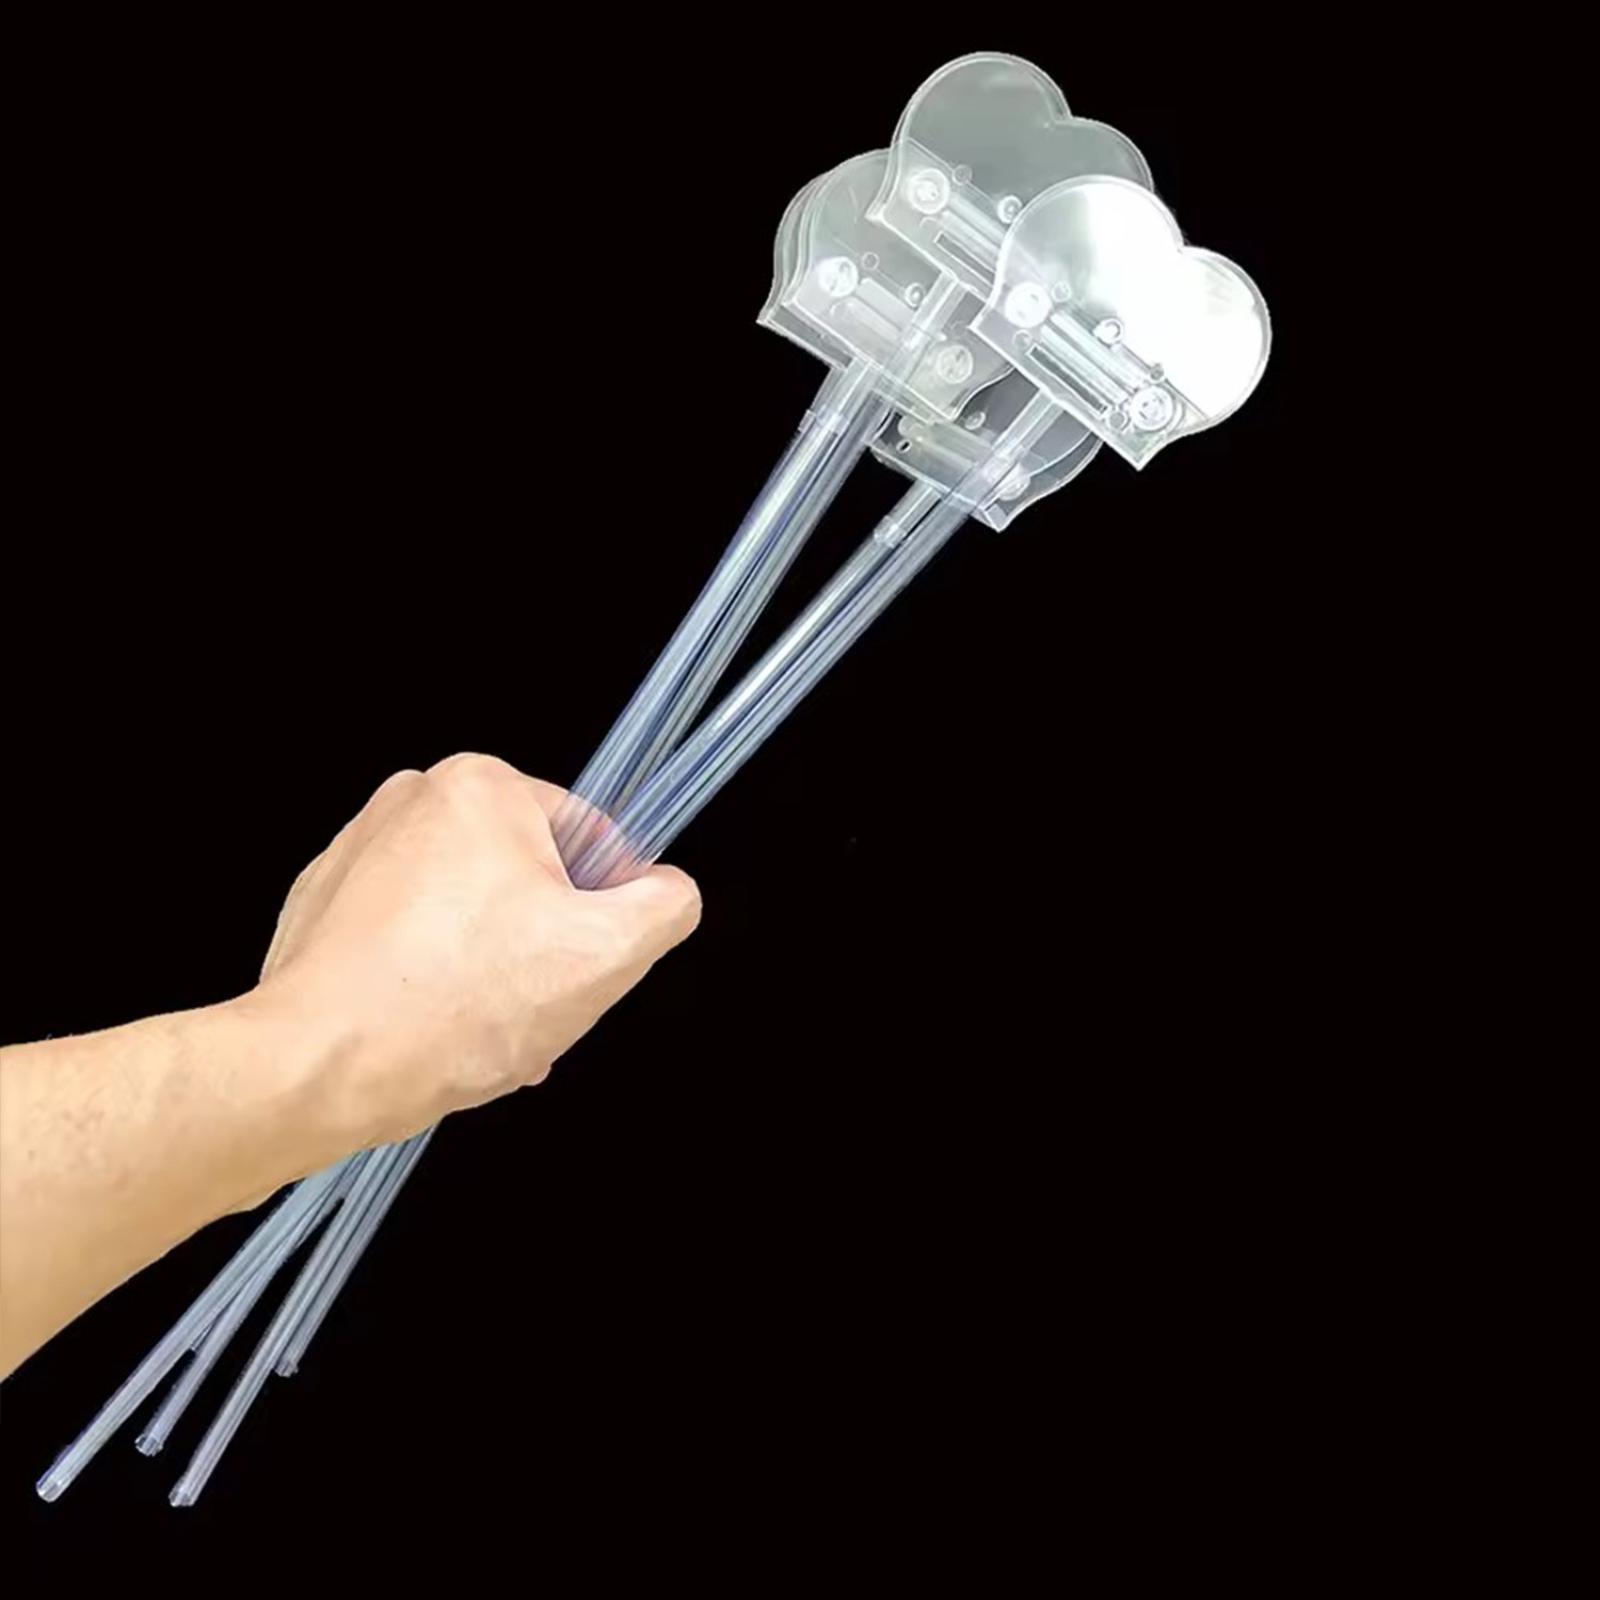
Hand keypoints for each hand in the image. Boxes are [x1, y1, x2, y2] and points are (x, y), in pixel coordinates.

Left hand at [252, 753, 700, 1152]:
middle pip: (527, 875)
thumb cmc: (447, 1008)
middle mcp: (412, 802)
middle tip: (538, 1008)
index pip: (589, 836)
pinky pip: (411, 938)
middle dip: (544, 949)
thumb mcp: (606, 956)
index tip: (589, 960)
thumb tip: (668, 893)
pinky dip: (435, 981)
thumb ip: (665, 907)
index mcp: (481, 788)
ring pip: (469, 913)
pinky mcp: (324, 907)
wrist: (318, 1069)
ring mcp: (359, 853)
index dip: (606, 908)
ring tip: (486, 1031)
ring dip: (494, 972)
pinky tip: (439, 1032)